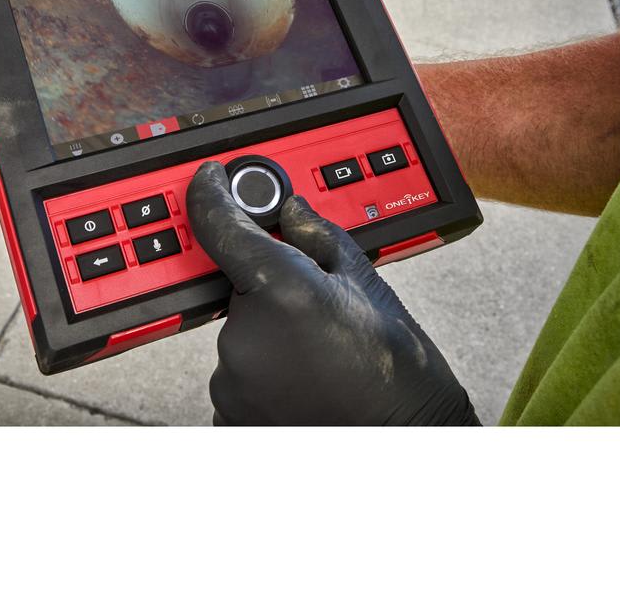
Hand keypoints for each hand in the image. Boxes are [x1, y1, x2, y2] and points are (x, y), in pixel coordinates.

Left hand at [187, 161, 479, 425]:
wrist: (407, 439)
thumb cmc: (398, 374)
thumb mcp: (366, 285)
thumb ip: (319, 238)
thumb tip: (292, 213)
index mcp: (280, 292)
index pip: (220, 225)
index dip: (213, 194)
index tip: (211, 180)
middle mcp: (245, 339)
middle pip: (239, 289)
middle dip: (269, 289)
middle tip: (316, 310)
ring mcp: (233, 383)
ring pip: (240, 336)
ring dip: (268, 335)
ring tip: (319, 354)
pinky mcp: (230, 415)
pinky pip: (238, 375)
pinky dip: (264, 372)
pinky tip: (306, 379)